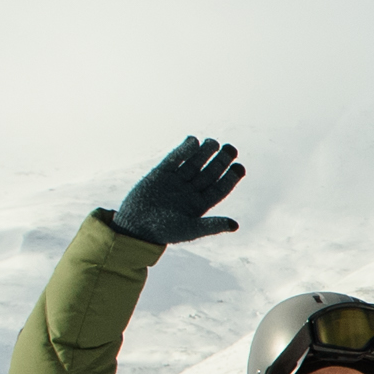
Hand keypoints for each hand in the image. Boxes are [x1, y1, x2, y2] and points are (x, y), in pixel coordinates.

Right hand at [111, 136, 244, 245]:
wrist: (134, 226)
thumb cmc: (163, 232)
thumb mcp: (189, 229)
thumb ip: (212, 225)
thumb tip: (235, 225)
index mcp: (199, 205)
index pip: (219, 188)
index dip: (230, 177)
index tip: (239, 167)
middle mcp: (189, 191)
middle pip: (209, 173)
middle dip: (221, 161)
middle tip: (231, 149)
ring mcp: (175, 181)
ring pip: (194, 163)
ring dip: (204, 152)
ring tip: (213, 142)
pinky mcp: (160, 174)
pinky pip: (174, 159)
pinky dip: (183, 150)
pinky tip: (193, 141)